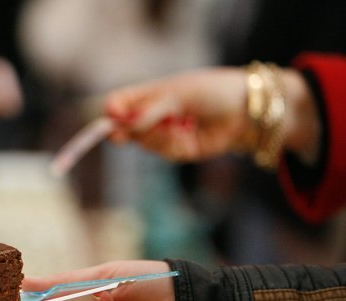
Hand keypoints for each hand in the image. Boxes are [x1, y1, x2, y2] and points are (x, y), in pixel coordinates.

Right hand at [103, 66, 318, 162]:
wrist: (247, 110)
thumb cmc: (213, 91)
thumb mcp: (176, 94)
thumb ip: (147, 111)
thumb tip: (119, 125)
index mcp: (150, 94)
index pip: (120, 103)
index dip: (111, 112)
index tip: (110, 117)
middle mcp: (154, 115)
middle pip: (125, 127)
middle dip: (125, 131)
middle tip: (119, 135)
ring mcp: (165, 133)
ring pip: (144, 142)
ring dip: (154, 136)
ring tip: (174, 124)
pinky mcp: (178, 150)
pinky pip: (162, 152)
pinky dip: (170, 144)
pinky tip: (184, 134)